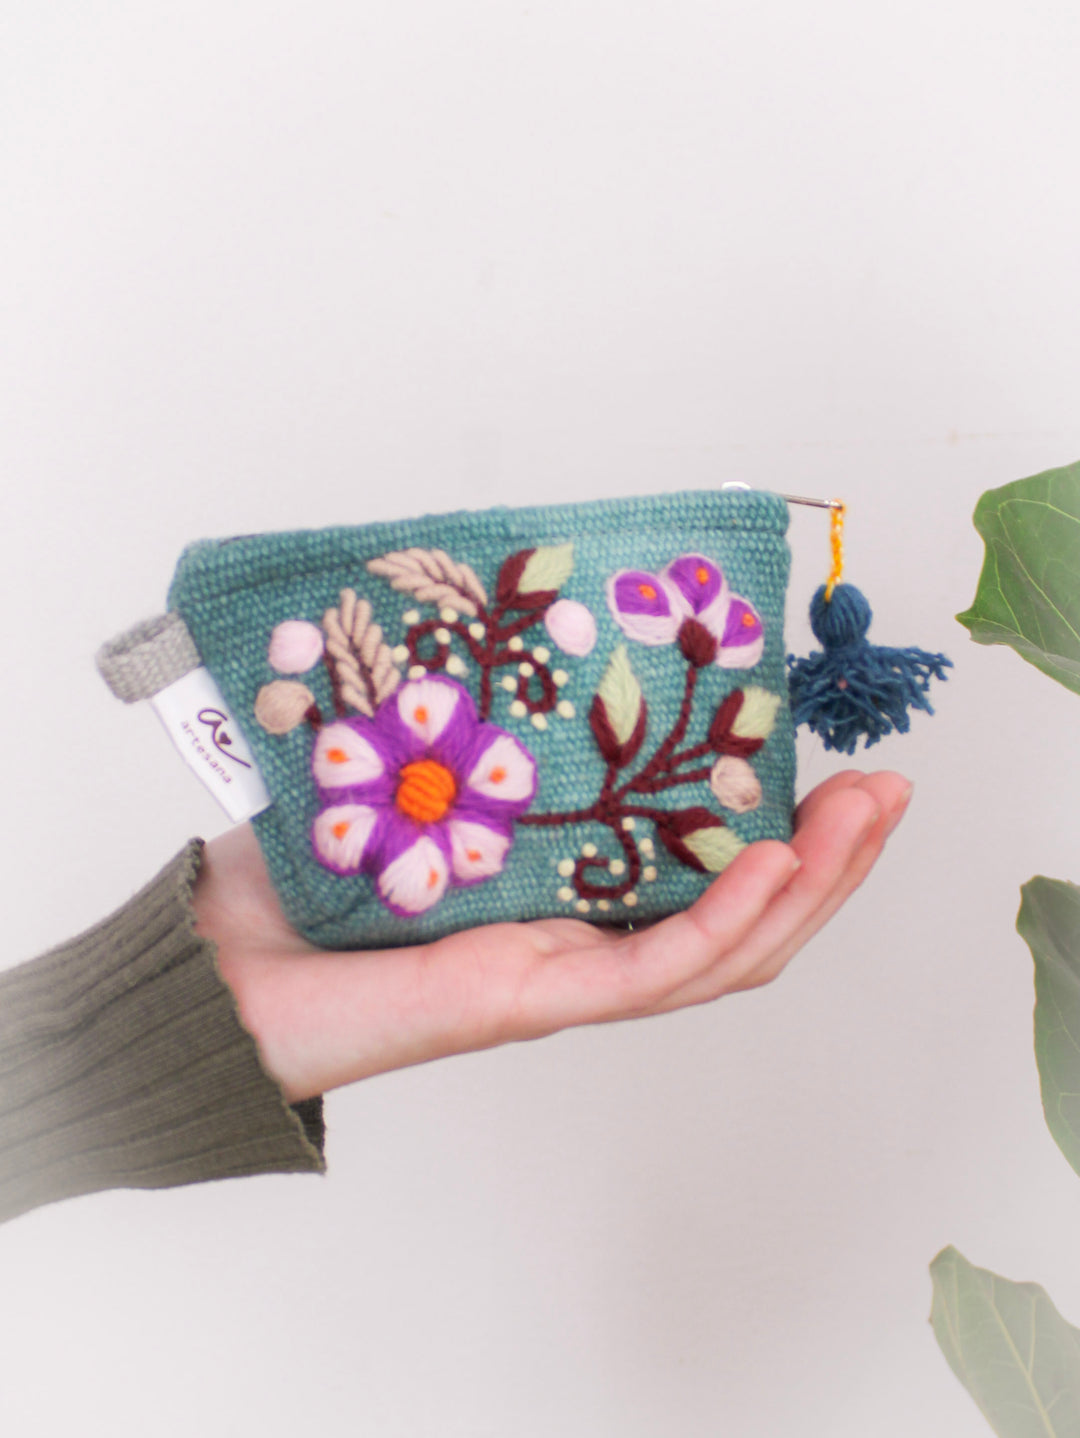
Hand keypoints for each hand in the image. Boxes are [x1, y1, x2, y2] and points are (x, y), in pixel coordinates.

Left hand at [193, 771, 911, 1102]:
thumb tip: (479, 599)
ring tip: (871, 813)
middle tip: (889, 786)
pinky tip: (778, 862)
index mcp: (564, 893)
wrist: (219, 971)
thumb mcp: (398, 768)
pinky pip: (655, 970)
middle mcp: (580, 940)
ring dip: (813, 884)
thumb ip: (451, 709)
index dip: (780, 827)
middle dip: (830, 855)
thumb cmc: (298, 876)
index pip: (700, 874)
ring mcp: (564, 976)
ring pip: (724, 950)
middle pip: (738, 914)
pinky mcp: (532, 998)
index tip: (828, 756)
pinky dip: (726, 920)